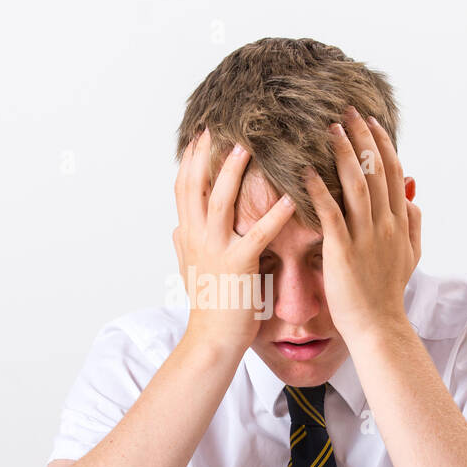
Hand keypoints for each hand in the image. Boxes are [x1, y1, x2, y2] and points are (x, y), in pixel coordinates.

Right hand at [173, 127, 297, 353]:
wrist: (212, 340)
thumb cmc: (209, 307)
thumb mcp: (189, 270)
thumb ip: (183, 244)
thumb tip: (176, 226)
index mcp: (188, 236)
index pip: (184, 189)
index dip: (190, 160)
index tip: (199, 135)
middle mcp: (197, 238)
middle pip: (196, 186)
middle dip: (206, 154)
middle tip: (220, 126)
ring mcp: (215, 250)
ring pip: (220, 201)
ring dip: (233, 171)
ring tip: (249, 147)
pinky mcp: (238, 266)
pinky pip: (257, 234)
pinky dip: (274, 214)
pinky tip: (290, 197)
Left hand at [302, 105, 421, 344]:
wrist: (378, 327)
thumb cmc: (387, 293)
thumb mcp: (410, 255)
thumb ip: (413, 222)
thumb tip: (414, 192)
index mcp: (399, 222)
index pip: (392, 172)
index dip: (382, 143)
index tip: (371, 121)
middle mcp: (386, 224)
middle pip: (376, 170)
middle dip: (362, 137)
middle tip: (347, 110)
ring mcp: (366, 237)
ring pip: (357, 185)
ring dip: (344, 153)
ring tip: (329, 129)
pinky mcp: (343, 252)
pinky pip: (332, 214)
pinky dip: (320, 190)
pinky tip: (307, 171)